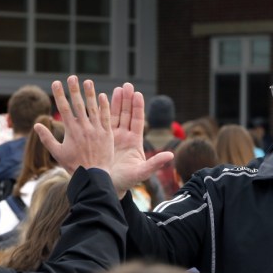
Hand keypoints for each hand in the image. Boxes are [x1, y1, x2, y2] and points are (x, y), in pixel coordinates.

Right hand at [35, 76, 113, 174]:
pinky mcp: (107, 134)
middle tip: (72, 76)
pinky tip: (103, 95)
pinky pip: (106, 117)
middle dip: (74, 89)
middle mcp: (84, 127)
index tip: (56, 82)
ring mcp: (96, 130)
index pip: (64, 108)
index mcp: (71, 131)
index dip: (60, 94)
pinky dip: (104, 106)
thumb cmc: (73, 165)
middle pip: (78, 104)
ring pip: (93, 108)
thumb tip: (36, 125)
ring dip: (90, 94)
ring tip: (88, 81)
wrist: (92, 176)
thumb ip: (47, 138)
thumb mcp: (57, 153)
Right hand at [108, 82, 173, 197]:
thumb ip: (155, 163)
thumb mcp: (141, 172)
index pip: (138, 120)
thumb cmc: (125, 182)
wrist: (108, 187)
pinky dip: (104, 111)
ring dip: (117, 102)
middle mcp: (125, 137)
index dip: (138, 107)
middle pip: (127, 114)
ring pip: (116, 116)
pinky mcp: (103, 139)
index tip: (138, 94)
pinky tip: (101, 100)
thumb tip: (171, 155)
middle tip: (127, 85)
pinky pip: (104, 122)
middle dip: (128, 100)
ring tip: (118, 88)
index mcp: (135, 142)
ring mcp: (114, 137)